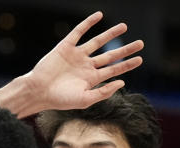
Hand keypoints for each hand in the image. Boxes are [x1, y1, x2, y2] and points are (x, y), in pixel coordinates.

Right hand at [22, 11, 143, 112]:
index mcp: (92, 79)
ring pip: (98, 42)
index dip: (127, 65)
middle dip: (125, 50)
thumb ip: (104, 92)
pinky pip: (79, 31)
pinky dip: (88, 23)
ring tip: (124, 27)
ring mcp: (77, 55)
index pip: (114, 70)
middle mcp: (86, 66)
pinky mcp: (66, 46)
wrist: (39, 91)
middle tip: (140, 44)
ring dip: (111, 34)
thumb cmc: (60, 100)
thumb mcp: (85, 100)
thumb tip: (121, 82)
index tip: (140, 59)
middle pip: (110, 56)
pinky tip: (99, 15)